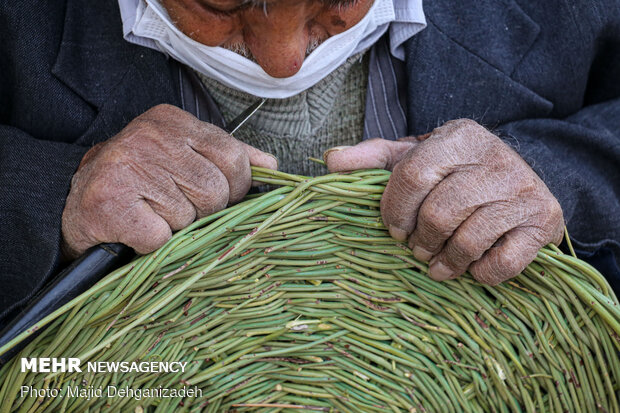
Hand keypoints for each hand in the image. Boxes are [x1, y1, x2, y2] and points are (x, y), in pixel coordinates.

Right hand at [62, 104, 276, 257]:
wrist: (75, 204)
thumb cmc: (138, 183)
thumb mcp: (183, 156)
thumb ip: (227, 157)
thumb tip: (270, 166)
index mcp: (172, 121)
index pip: (233, 157)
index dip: (234, 186)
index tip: (218, 194)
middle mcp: (150, 137)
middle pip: (216, 190)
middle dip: (204, 210)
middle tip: (175, 206)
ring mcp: (127, 168)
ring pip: (191, 216)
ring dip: (177, 227)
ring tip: (153, 214)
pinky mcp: (110, 203)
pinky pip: (162, 238)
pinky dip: (154, 244)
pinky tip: (137, 229)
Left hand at [324, 119, 563, 284]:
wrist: (522, 177)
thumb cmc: (456, 171)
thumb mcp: (416, 157)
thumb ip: (374, 158)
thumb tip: (330, 160)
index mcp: (459, 137)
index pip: (413, 176)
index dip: (395, 211)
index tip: (394, 229)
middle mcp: (495, 158)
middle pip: (439, 212)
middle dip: (420, 240)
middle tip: (416, 249)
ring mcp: (523, 190)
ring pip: (469, 240)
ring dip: (446, 262)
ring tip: (437, 263)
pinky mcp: (543, 222)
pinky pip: (504, 262)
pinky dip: (480, 273)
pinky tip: (471, 267)